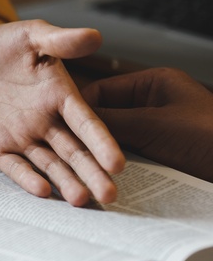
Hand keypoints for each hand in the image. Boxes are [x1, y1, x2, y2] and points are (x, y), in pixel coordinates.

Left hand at [0, 20, 123, 205]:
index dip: (102, 142)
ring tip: (81, 200)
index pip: (86, 123)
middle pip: (74, 152)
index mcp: (61, 98)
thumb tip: (94, 36)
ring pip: (49, 165)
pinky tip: (41, 191)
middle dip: (91, 173)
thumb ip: (60, 40)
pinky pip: (14, 166)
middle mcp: (47, 123)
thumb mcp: (32, 36)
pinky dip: (27, 178)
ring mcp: (23, 138)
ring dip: (65, 182)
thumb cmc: (6, 48)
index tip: (117, 163)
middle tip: (109, 195)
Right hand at [83, 68, 212, 181]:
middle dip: (92, 135)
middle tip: (73, 151)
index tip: (62, 127)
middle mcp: (154, 103)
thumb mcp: (153, 126)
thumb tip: (74, 124)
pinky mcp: (164, 154)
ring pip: (118, 139)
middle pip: (108, 116)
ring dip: (105, 154)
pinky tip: (108, 177)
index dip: (79, 109)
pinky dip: (120, 167)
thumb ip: (112, 121)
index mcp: (154, 84)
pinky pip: (132, 157)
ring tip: (89, 167)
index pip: (101, 90)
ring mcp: (159, 129)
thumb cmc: (212, 138)